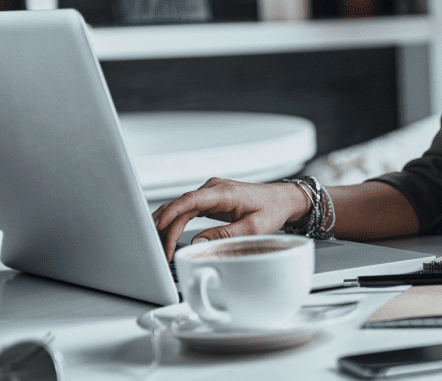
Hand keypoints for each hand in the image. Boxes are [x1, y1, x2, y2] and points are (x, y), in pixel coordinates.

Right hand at [151, 177, 309, 261]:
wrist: (282, 199)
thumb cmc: (272, 209)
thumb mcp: (253, 228)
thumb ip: (226, 235)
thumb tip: (198, 242)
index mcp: (225, 192)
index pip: (190, 200)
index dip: (171, 213)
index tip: (158, 228)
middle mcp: (214, 188)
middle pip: (181, 206)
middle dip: (166, 228)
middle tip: (161, 252)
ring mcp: (211, 192)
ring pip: (181, 207)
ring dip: (168, 225)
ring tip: (159, 246)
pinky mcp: (210, 199)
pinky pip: (188, 210)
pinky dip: (176, 222)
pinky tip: (167, 235)